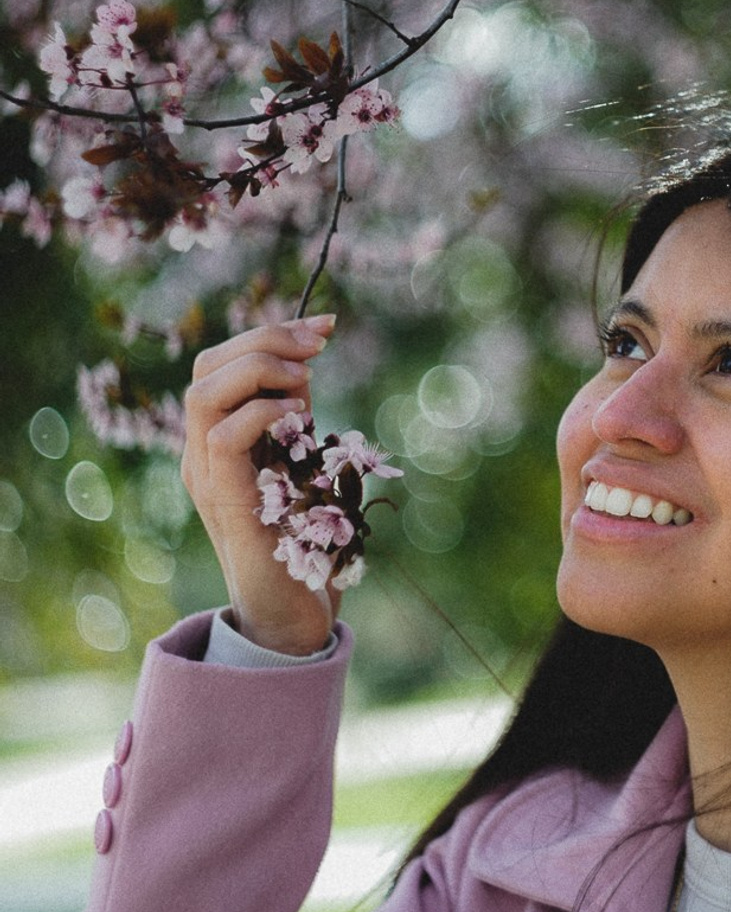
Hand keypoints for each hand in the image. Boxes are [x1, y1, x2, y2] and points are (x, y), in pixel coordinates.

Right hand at [181, 316, 337, 654]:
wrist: (292, 611)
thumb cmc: (302, 538)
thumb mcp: (299, 458)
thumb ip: (292, 415)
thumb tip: (305, 362)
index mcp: (218, 437)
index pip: (220, 363)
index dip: (269, 333)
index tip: (324, 325)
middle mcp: (201, 452)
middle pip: (205, 367)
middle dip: (265, 338)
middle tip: (320, 341)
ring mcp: (207, 477)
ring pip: (204, 393)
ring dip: (262, 369)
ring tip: (308, 378)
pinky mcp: (225, 502)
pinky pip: (223, 437)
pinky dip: (262, 412)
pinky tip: (300, 417)